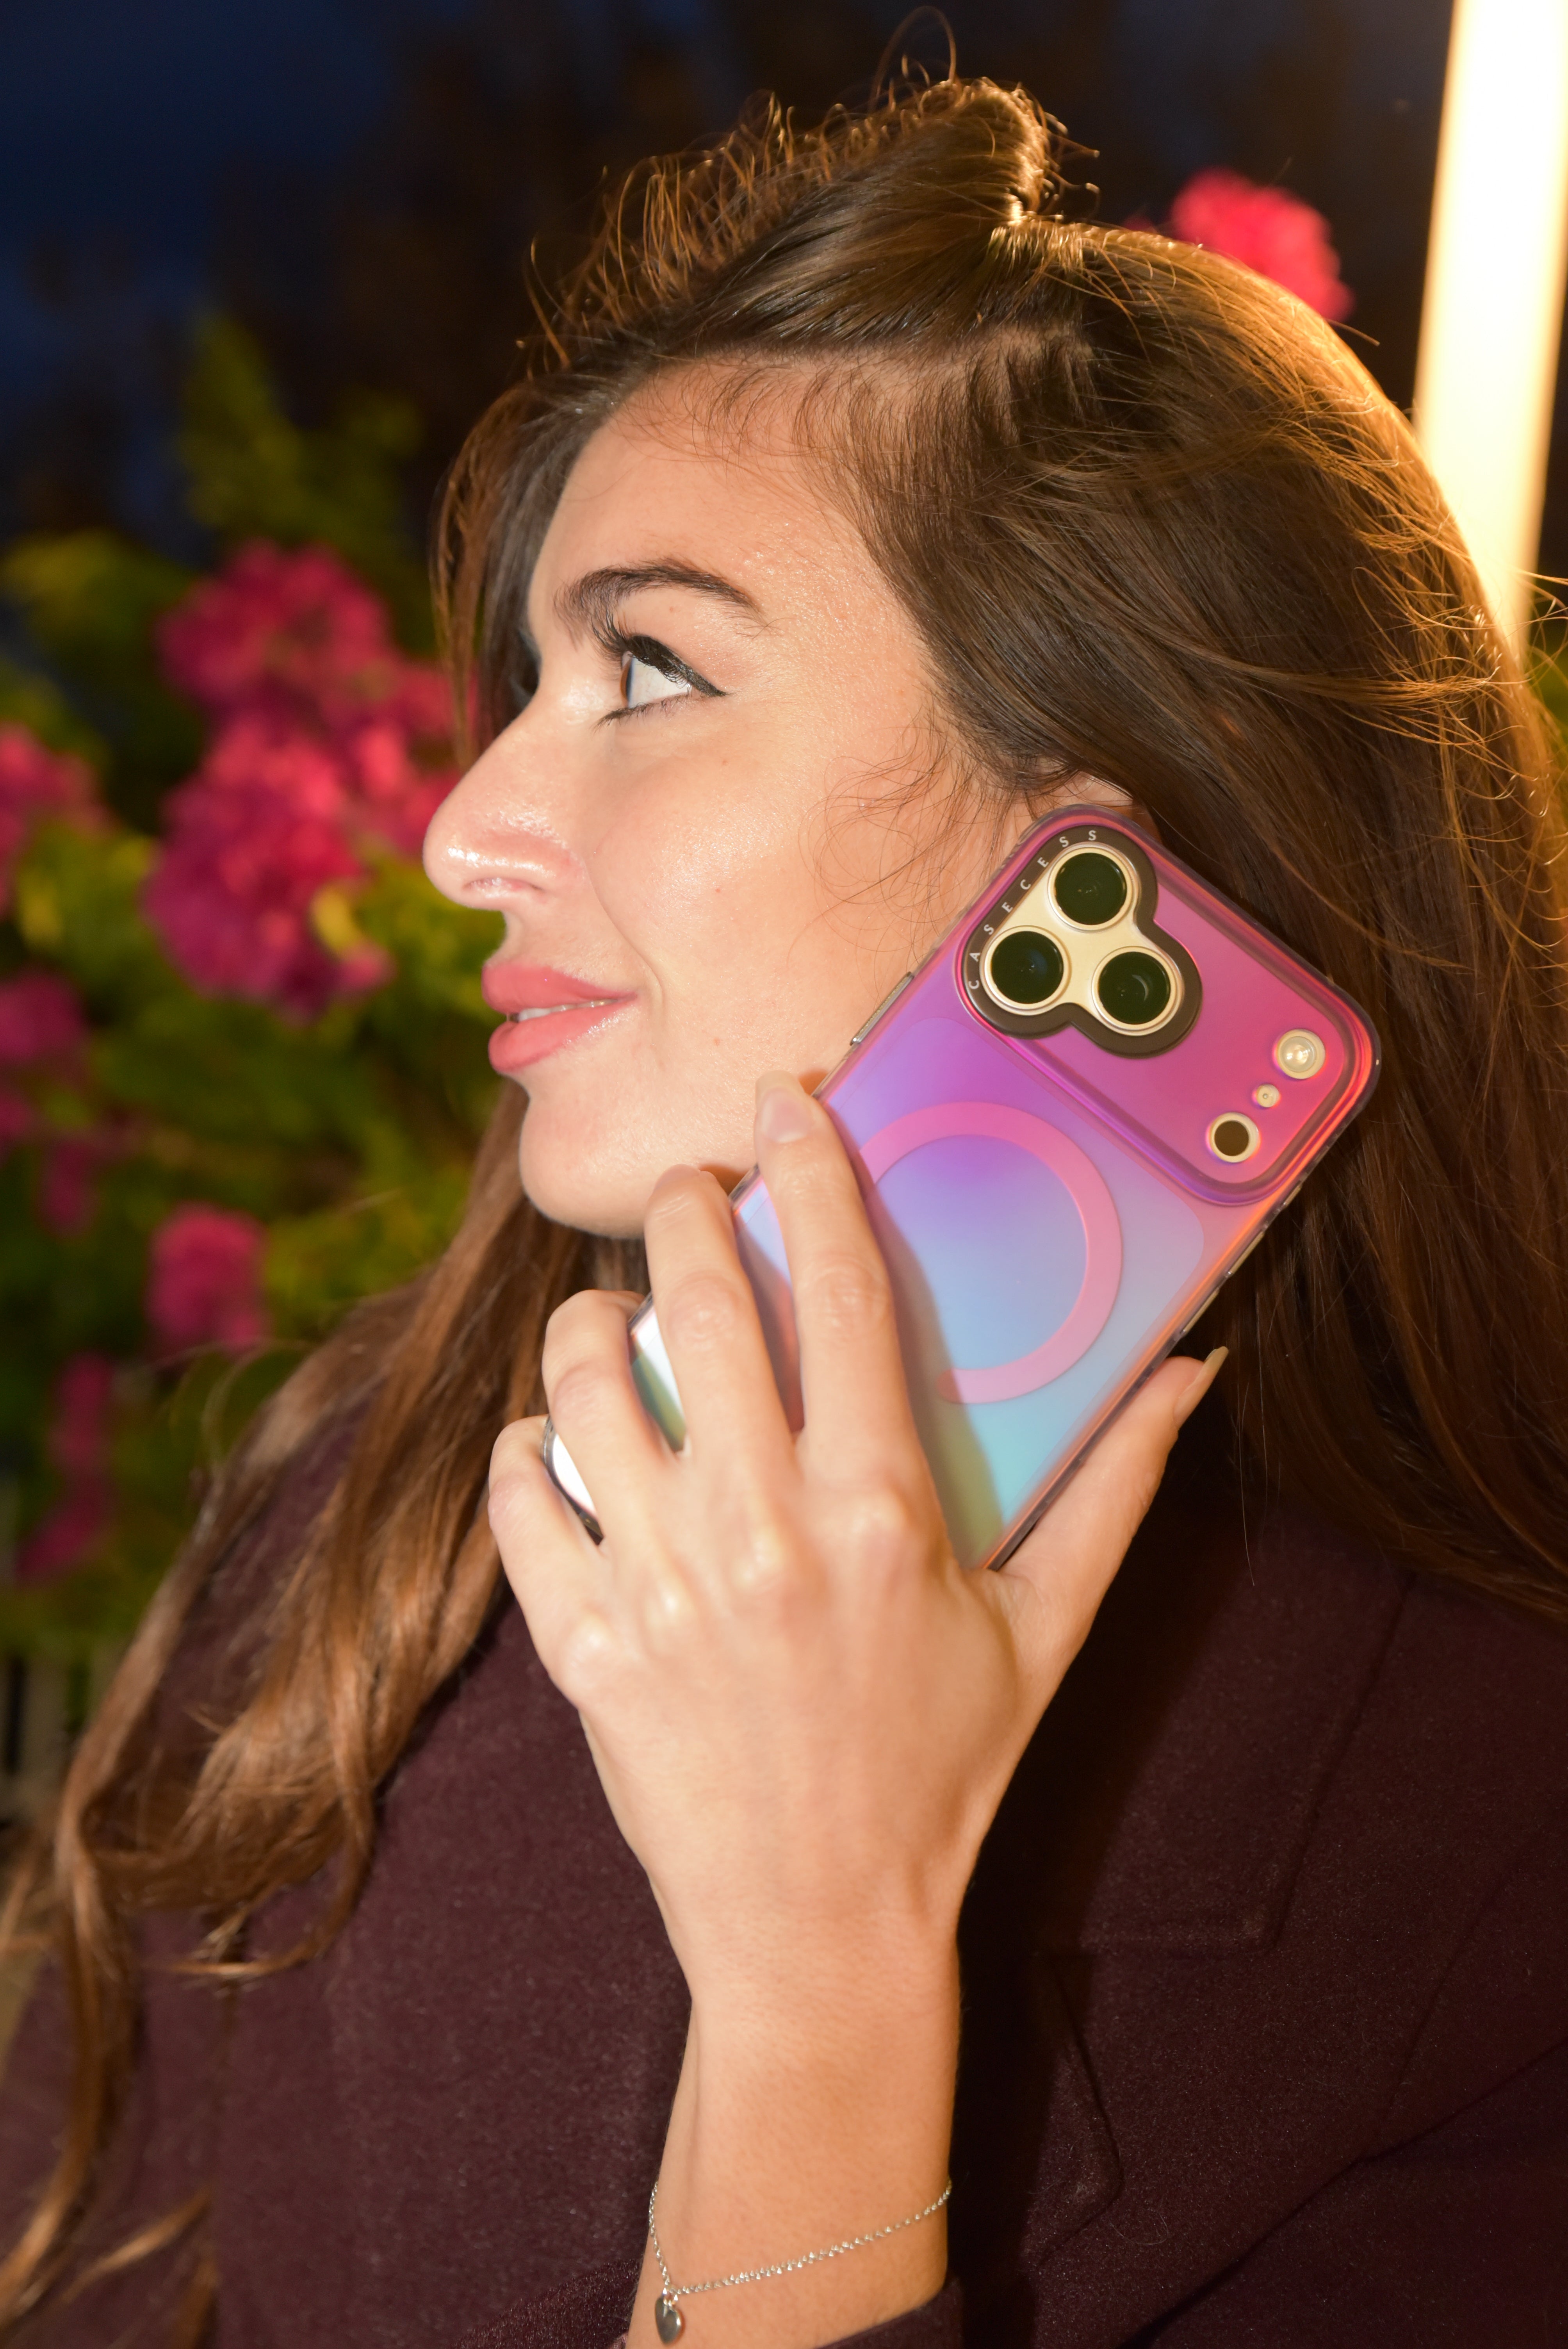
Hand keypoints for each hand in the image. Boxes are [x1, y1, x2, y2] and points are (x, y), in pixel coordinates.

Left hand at [488, 1071, 1221, 2348]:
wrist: (818, 1929)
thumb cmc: (942, 1772)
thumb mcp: (1046, 1630)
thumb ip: (1116, 1487)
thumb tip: (1194, 1369)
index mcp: (880, 1511)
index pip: (840, 1290)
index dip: (809, 1172)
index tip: (786, 1102)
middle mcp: (761, 1532)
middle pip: (696, 1304)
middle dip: (680, 1210)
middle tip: (687, 1191)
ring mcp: (657, 1588)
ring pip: (583, 1381)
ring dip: (591, 1321)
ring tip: (617, 1321)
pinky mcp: (580, 1645)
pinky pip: (522, 1494)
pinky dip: (530, 1447)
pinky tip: (565, 1444)